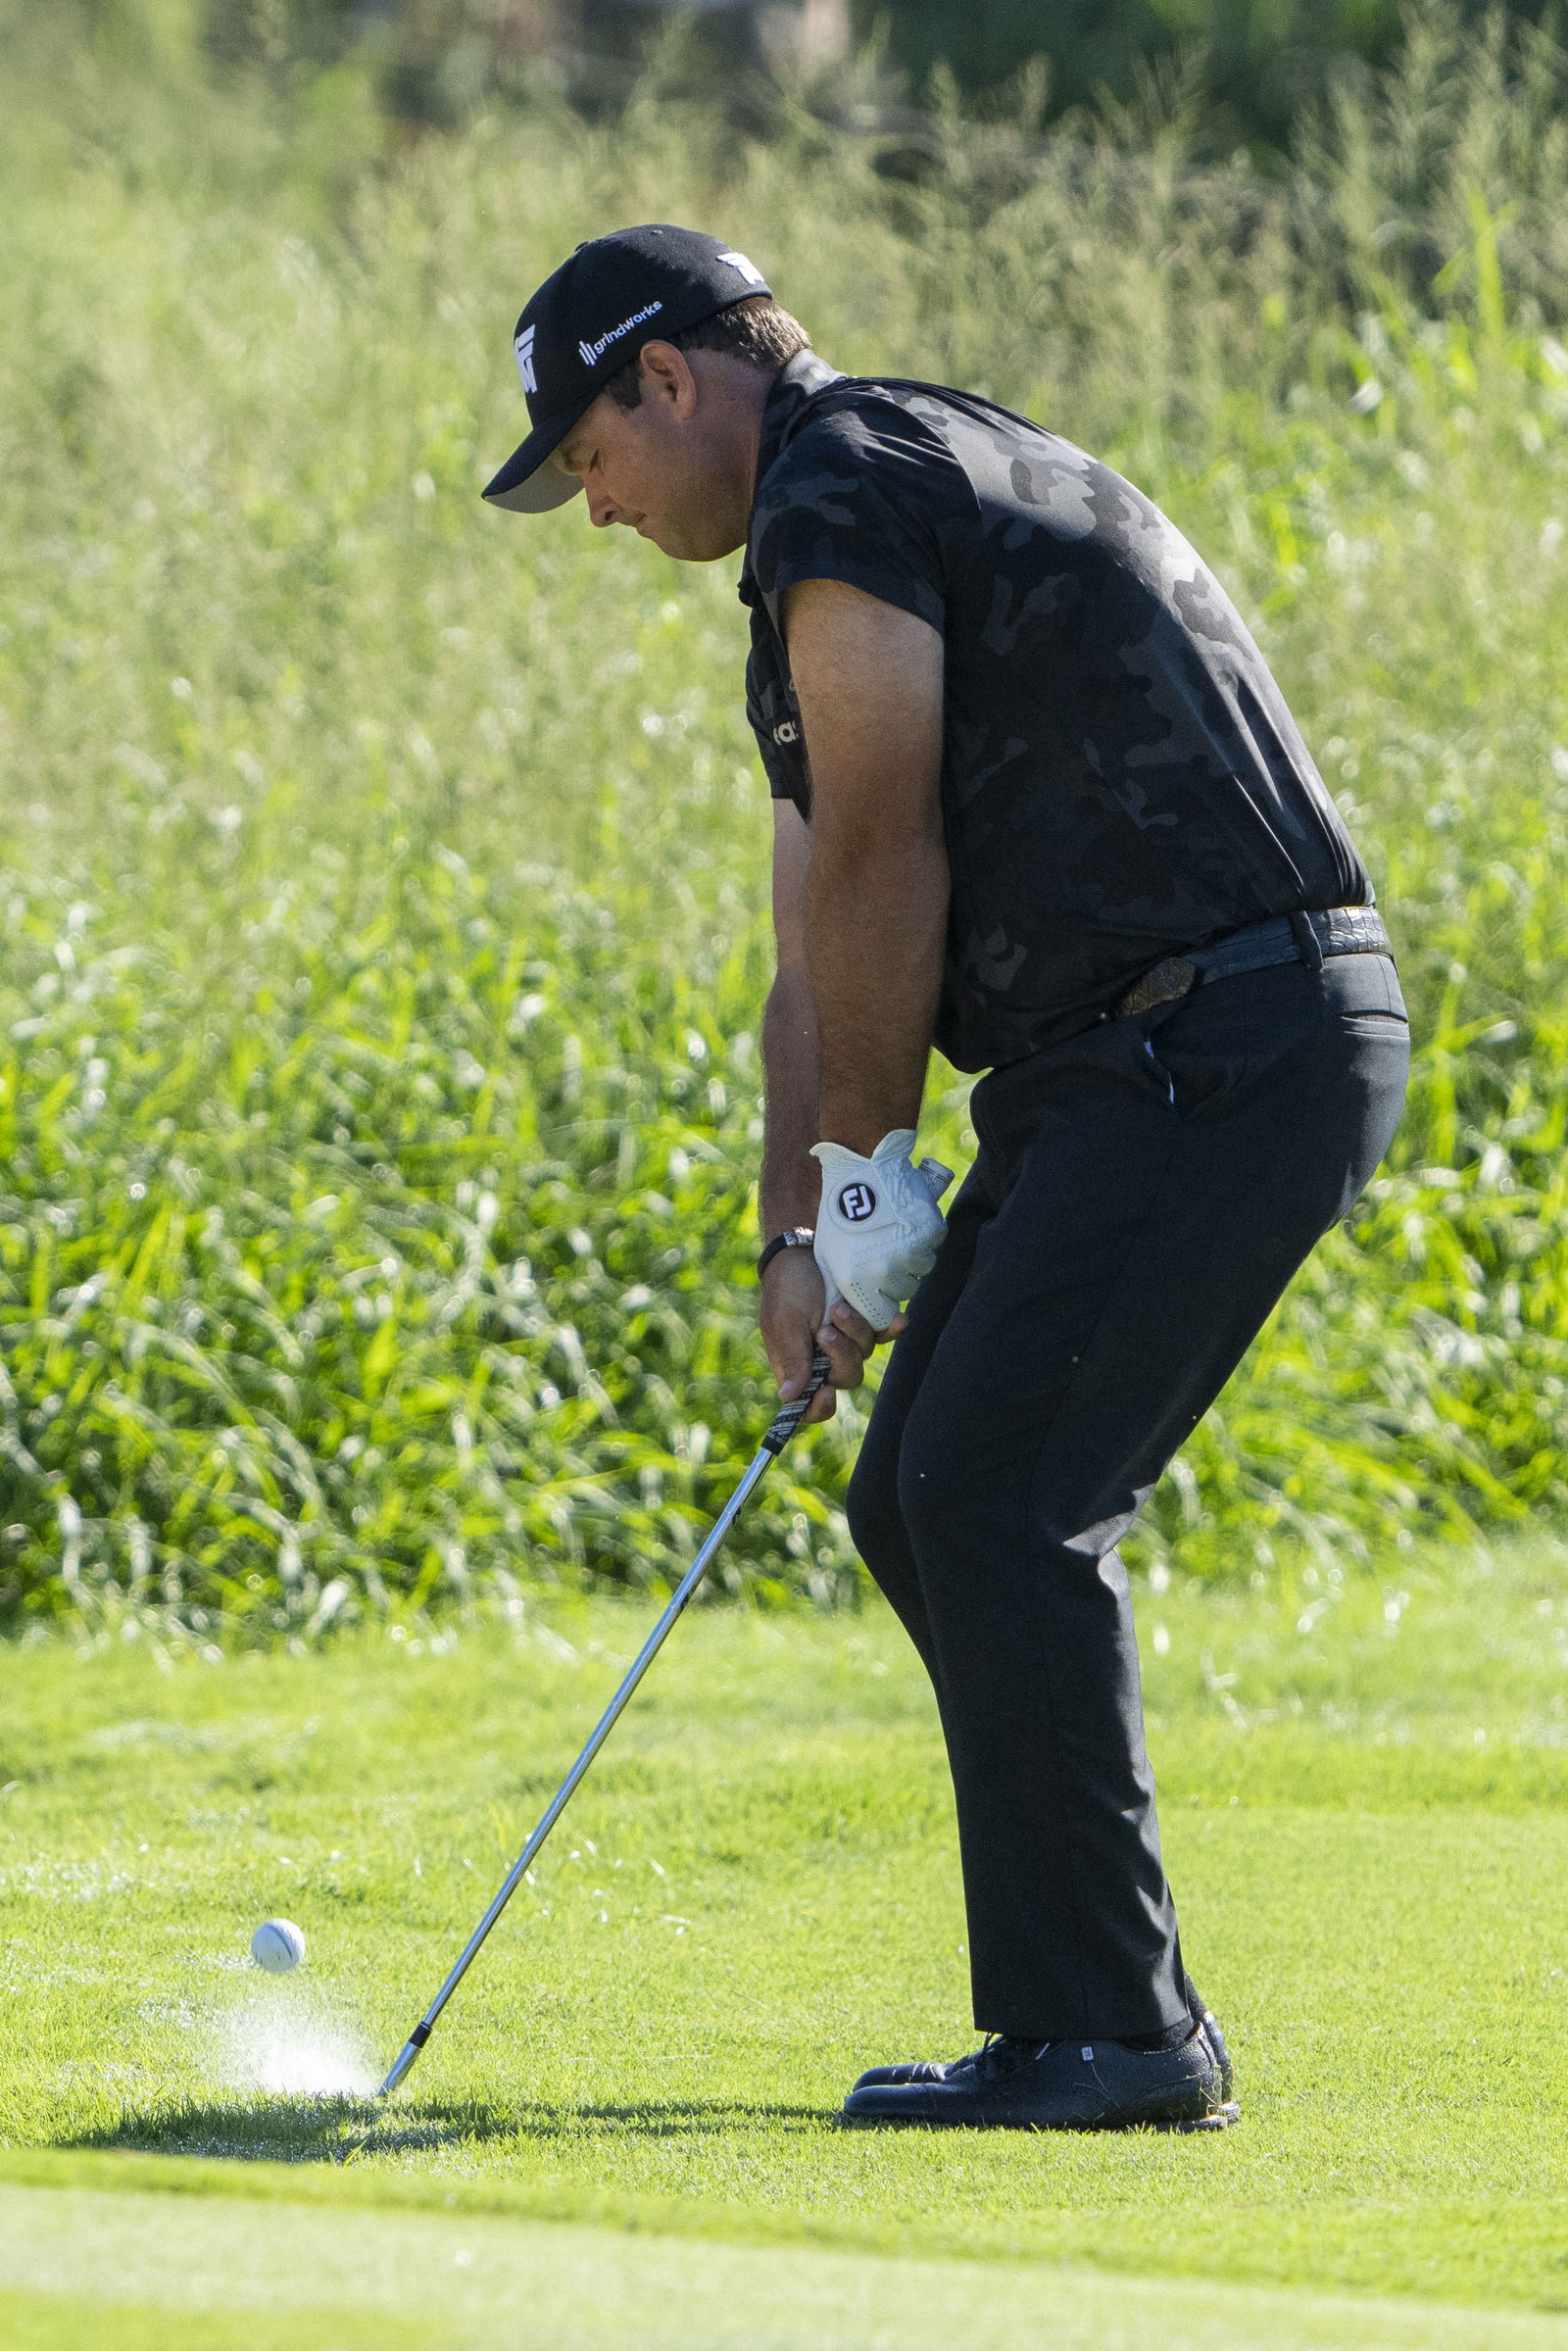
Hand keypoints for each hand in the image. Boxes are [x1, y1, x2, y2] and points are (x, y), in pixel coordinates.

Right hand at [759, 1244, 882, 1425]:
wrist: (802, 1254)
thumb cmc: (786, 1289)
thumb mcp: (783, 1321)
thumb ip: (791, 1357)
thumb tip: (788, 1396)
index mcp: (799, 1367)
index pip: (811, 1405)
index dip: (820, 1407)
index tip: (826, 1391)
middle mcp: (826, 1360)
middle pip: (846, 1379)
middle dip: (840, 1357)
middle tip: (825, 1331)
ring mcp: (848, 1341)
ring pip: (864, 1354)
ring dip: (854, 1332)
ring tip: (839, 1307)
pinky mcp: (866, 1322)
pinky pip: (884, 1334)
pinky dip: (892, 1329)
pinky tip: (900, 1319)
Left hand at [811, 1131, 952, 1334]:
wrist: (862, 1170)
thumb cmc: (840, 1213)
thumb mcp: (829, 1254)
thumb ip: (842, 1286)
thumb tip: (852, 1310)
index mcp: (856, 1280)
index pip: (881, 1318)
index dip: (882, 1304)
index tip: (881, 1292)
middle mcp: (884, 1272)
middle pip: (904, 1293)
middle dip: (897, 1279)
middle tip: (885, 1253)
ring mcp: (909, 1253)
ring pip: (921, 1270)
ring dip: (911, 1258)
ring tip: (893, 1235)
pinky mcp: (929, 1234)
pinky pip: (931, 1247)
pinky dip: (922, 1238)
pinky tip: (905, 1222)